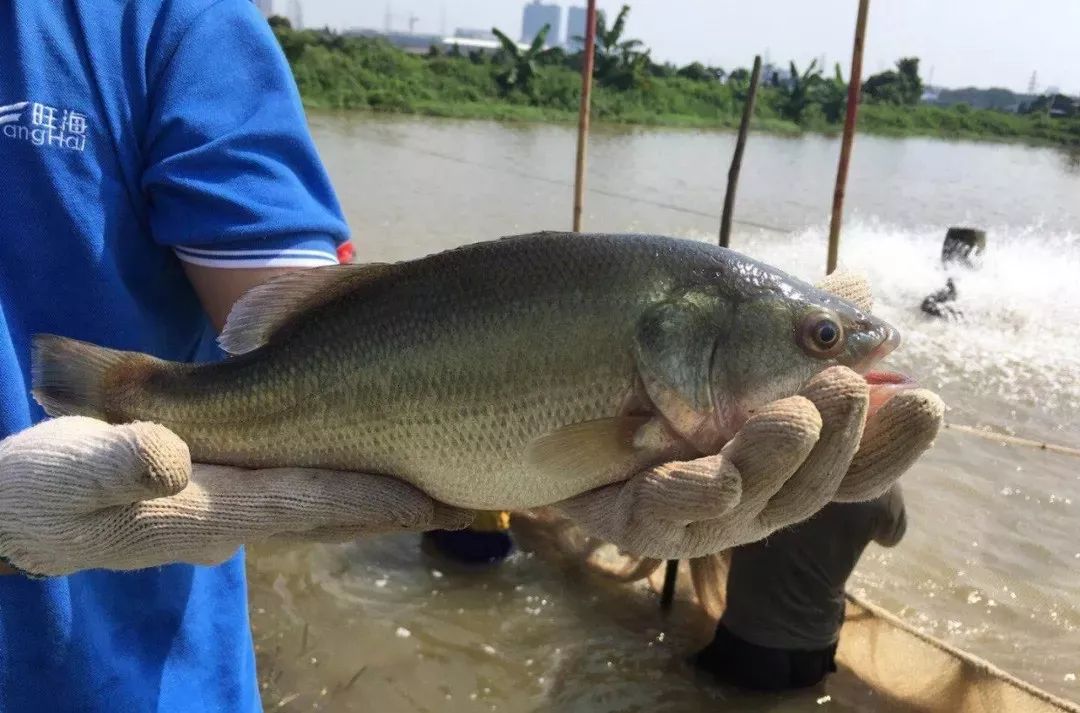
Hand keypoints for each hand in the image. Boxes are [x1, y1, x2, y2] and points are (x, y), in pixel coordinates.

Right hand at [0, 416, 471, 576]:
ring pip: (322, 509)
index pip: (315, 503)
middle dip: (399, 509)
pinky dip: (337, 488)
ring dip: (377, 501)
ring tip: (434, 492)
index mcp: (212, 507)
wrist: (17, 514)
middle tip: (468, 501)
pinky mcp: (214, 504)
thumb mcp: (67, 470)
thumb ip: (121, 464)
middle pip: (336, 513)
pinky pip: (294, 498)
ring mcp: (227, 515)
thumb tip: (174, 459)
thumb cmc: (42, 490)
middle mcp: (235, 518)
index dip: (379, 500)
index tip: (442, 500)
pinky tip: (358, 475)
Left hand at [551, 271, 943, 559]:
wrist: (543, 379)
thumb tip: (861, 290)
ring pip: (747, 506)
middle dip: (835, 442)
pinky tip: (714, 469)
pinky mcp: (631, 520)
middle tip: (844, 388)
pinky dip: (692, 492)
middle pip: (808, 487)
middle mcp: (744, 489)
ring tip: (793, 415)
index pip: (849, 459)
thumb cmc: (644, 351)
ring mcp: (688, 512)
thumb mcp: (721, 324)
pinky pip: (665, 516)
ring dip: (775, 463)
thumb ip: (788, 320)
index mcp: (776, 451)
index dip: (891, 442)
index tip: (923, 400)